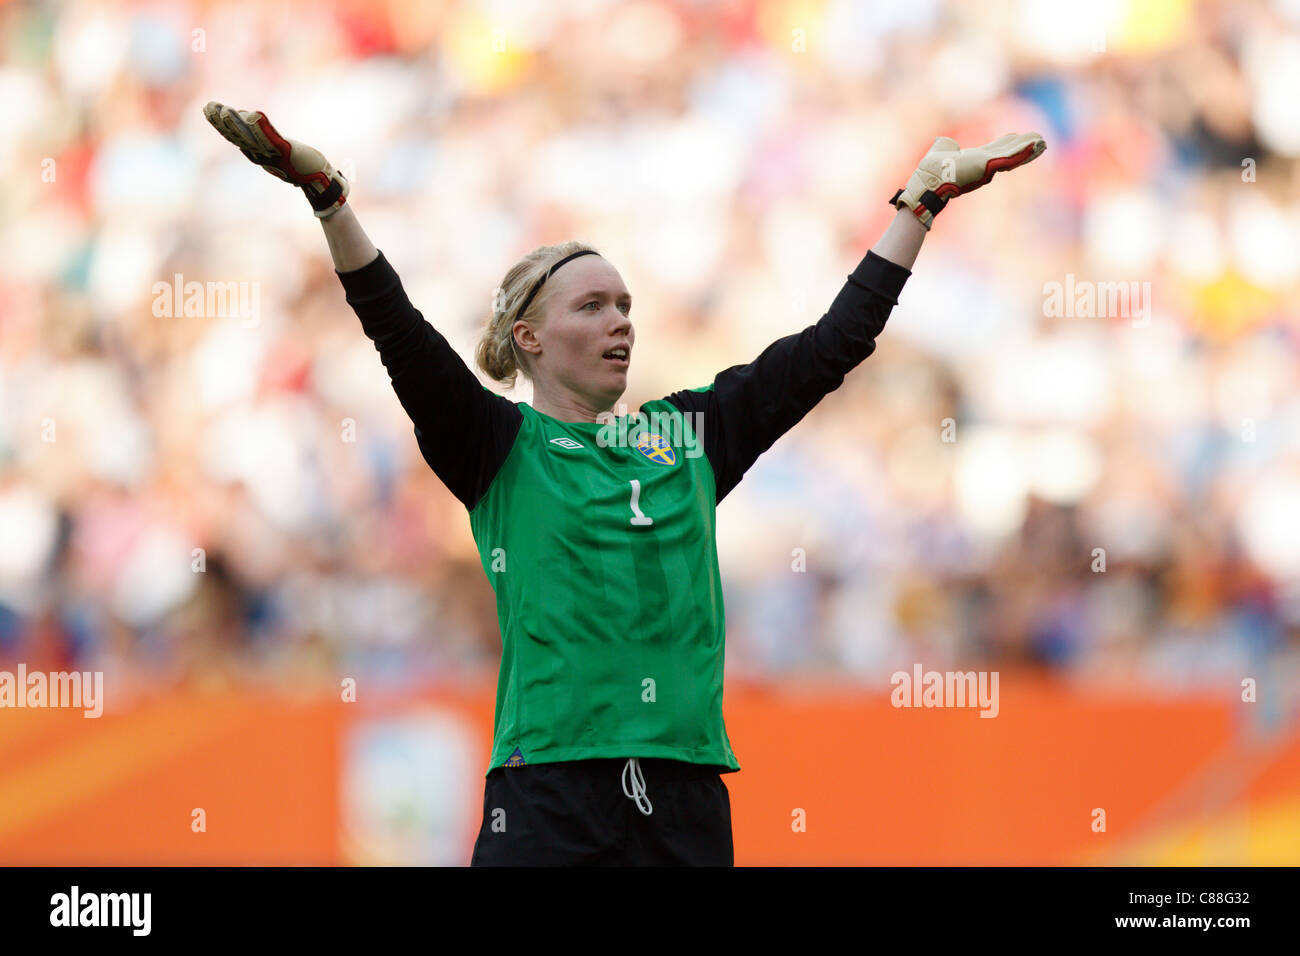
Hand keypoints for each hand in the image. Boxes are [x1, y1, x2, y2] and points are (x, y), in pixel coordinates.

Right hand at [202, 101, 349, 218]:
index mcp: (257, 154)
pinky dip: (263, 127)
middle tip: (208, 106)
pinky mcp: (287, 152)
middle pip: (238, 136)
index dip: (221, 123)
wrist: (319, 180)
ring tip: (225, 109)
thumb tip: (251, 122)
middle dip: (222, 122)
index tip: (209, 108)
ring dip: (237, 123)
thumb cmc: (299, 164)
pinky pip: (272, 138)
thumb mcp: (278, 149)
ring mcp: (273, 154)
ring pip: (251, 137)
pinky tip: (254, 114)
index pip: (235, 136)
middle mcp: (262, 155)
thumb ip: (265, 138)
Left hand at [889, 132, 1045, 229]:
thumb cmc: (933, 169)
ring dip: (1029, 149)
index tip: (1020, 137)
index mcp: (977, 160)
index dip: (1010, 143)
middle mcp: (985, 165)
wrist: (929, 179)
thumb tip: (942, 142)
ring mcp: (988, 167)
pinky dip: (1023, 152)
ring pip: (1013, 156)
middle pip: (1010, 153)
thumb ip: (946, 145)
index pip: (998, 150)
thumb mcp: (942, 150)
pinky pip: (1010, 158)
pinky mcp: (988, 167)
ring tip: (1044, 142)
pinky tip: (1035, 146)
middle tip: (1042, 140)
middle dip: (1025, 147)